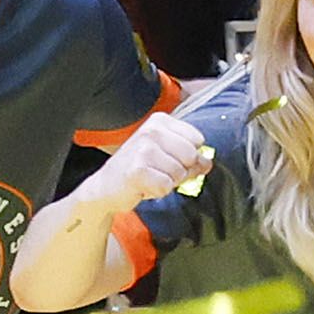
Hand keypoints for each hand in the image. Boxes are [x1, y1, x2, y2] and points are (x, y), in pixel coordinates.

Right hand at [90, 105, 221, 212]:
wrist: (105, 187)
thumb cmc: (140, 170)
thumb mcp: (167, 156)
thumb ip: (191, 156)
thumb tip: (208, 162)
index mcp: (160, 122)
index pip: (198, 140)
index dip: (188, 156)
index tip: (168, 158)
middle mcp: (151, 131)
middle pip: (192, 156)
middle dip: (181, 170)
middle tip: (159, 171)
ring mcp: (142, 149)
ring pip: (180, 173)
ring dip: (168, 182)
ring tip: (150, 178)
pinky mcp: (137, 170)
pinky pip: (166, 186)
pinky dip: (158, 191)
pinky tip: (143, 186)